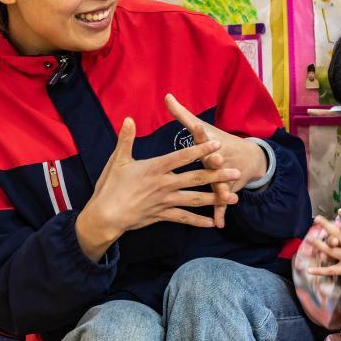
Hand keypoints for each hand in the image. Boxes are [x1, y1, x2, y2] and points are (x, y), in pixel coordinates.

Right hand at [75, 117, 242, 261]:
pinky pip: (184, 218)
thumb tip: (128, 118)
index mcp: (155, 168)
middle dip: (217, 175)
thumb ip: (126, 139)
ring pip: (194, 199)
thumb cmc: (110, 186)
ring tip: (233, 197)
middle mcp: (164, 184)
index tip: (216, 144)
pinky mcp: (162, 215)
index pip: (182, 157)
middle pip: (195, 178)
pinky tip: (213, 222)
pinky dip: (198, 220)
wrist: (104, 216)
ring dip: (214, 198)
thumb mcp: (117, 160)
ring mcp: (165, 201)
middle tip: (236, 172)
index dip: (200, 150)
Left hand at [165, 94, 268, 227]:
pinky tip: (218, 223)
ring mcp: (224, 176)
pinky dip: (221, 212)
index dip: (202, 133)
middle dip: (217, 162)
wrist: (250, 157)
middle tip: (216, 160)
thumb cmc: (216, 140)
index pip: (204, 137)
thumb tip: (166, 96)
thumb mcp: (200, 126)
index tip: (199, 127)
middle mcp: (218, 159)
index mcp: (210, 144)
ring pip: (222, 184)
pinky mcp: (225, 190)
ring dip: (223, 189)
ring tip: (225, 196)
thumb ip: (181, 114)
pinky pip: (222, 203)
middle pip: (217, 161)